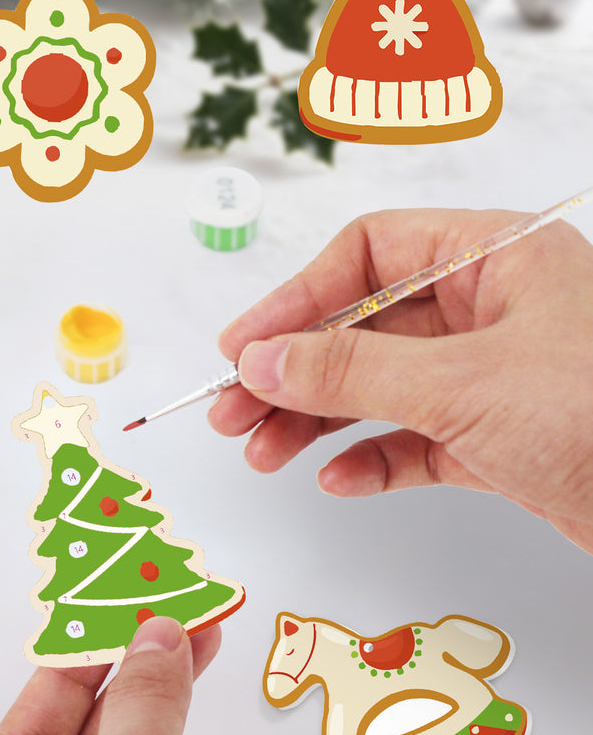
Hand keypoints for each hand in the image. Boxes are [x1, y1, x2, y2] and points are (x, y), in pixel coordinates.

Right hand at [208, 209, 592, 554]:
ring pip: (381, 386)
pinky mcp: (500, 437)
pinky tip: (338, 479)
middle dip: (294, 372)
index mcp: (495, 257)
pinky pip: (417, 438)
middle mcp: (492, 308)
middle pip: (363, 327)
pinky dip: (373, 458)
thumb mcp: (462, 384)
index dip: (296, 297)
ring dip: (317, 420)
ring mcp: (495, 375)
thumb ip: (349, 370)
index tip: (243, 347)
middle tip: (233, 414)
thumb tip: (258, 361)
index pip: (368, 254)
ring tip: (263, 454)